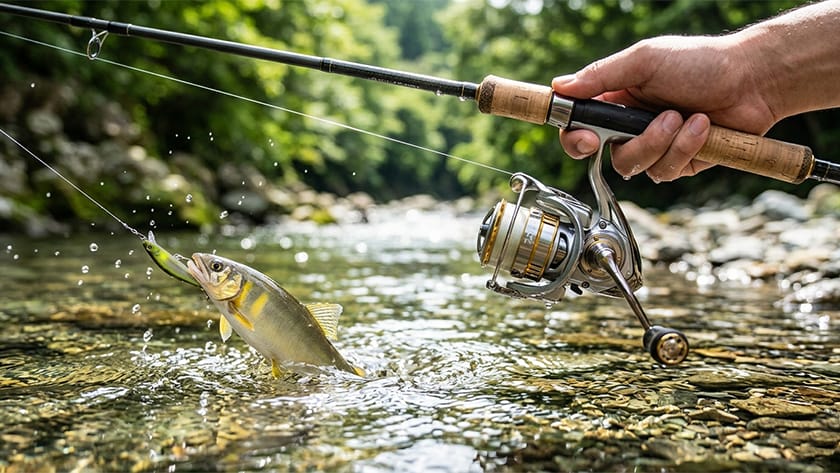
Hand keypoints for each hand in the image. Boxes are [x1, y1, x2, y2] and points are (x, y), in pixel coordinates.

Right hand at [552, 34, 778, 181]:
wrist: (752, 81)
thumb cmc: (701, 62)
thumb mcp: (644, 60)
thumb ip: (600, 75)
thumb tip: (560, 86)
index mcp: (615, 99)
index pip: (578, 126)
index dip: (575, 139)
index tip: (587, 139)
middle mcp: (629, 126)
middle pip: (604, 154)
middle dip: (633, 142)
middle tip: (654, 123)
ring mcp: (654, 146)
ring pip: (635, 166)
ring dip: (664, 142)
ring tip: (687, 116)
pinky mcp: (678, 163)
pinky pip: (665, 171)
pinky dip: (685, 148)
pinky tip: (702, 127)